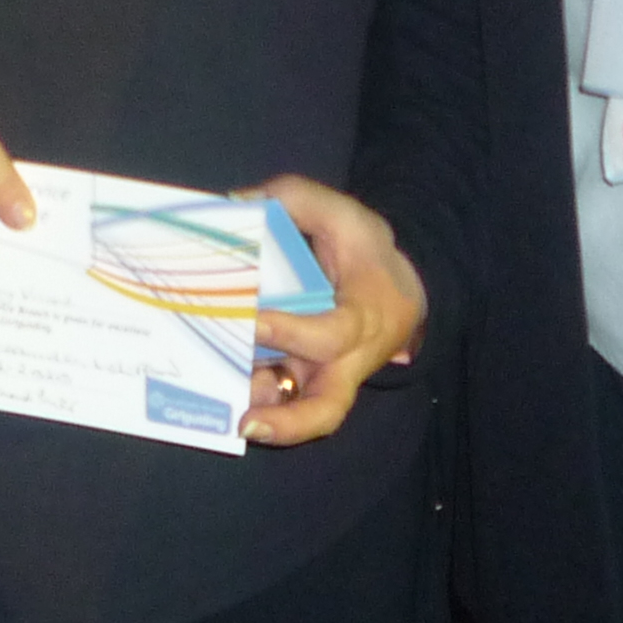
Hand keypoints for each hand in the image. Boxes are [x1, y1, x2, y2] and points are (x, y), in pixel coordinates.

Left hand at [238, 174, 427, 447]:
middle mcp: (346, 361)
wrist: (402, 290)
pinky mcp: (308, 383)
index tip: (254, 320)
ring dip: (261, 417)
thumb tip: (234, 202)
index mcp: (361, 318)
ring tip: (222, 413)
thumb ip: (295, 199)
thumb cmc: (367, 253)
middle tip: (245, 421)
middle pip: (327, 409)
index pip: (331, 336)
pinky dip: (256, 403)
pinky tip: (220, 394)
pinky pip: (285, 403)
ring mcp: (325, 378)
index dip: (293, 333)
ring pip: (301, 416)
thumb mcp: (343, 215)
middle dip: (289, 423)